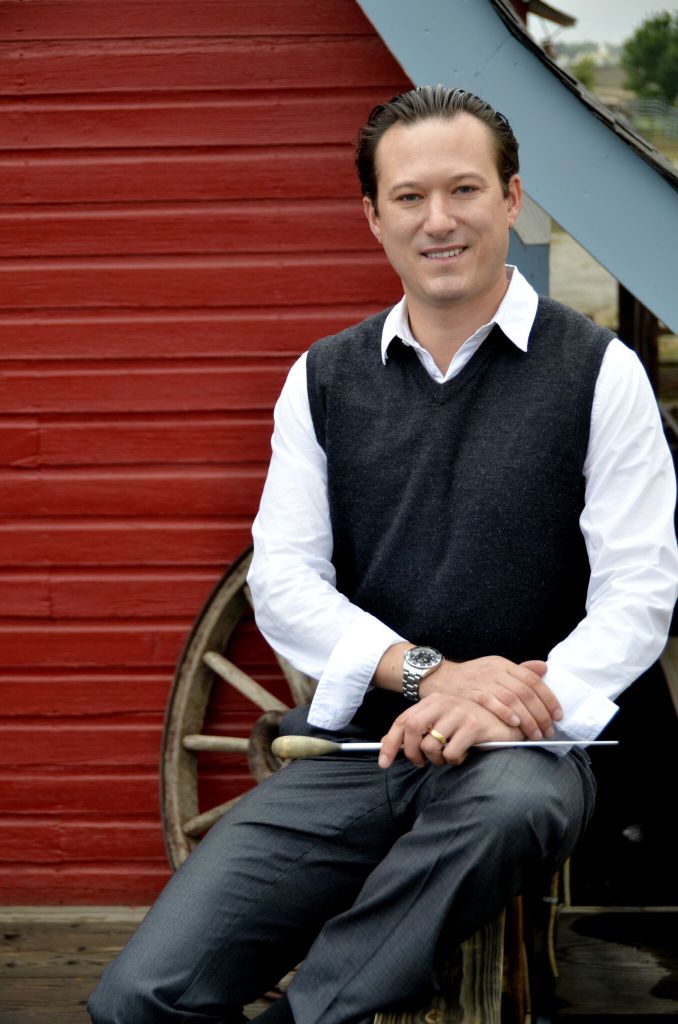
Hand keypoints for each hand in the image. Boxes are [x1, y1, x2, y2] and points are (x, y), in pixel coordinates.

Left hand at [379, 692, 524, 768]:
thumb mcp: (442, 722)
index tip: (384, 763)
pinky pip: (451, 753)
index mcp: (433, 700)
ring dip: (436, 760)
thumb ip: (418, 730)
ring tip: (448, 757)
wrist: (508, 720)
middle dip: (412, 753)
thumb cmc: (471, 724)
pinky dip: (454, 760)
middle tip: (421, 764)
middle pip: (411, 730)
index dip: (390, 743)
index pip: (402, 721)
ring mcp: (459, 712)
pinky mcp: (474, 725)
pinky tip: (464, 754)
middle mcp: (444, 702)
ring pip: (430, 745)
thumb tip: (387, 743)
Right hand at [419, 656, 561, 740]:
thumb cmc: (471, 677)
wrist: (440, 678)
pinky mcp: (471, 692)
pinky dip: (505, 712)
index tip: (558, 716)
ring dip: (527, 718)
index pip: (533, 680)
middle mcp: (495, 671)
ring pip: (512, 699)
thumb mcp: (495, 669)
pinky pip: (491, 702)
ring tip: (536, 734)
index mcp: (504, 664)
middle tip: (549, 731)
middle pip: (526, 692)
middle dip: (541, 713)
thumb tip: (544, 669)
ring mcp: (483, 681)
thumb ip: (519, 671)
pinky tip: (515, 723)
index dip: (549, 699)